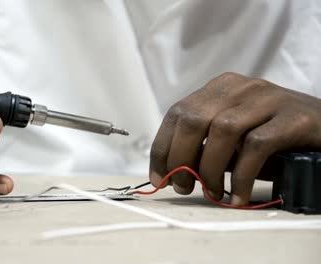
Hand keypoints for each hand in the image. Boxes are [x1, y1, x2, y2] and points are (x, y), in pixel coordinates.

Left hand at [149, 72, 320, 204]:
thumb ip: (204, 147)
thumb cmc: (272, 136)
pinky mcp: (293, 117)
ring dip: (209, 169)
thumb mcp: (233, 138)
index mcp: (220, 88)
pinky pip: (256, 147)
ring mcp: (267, 98)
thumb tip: (173, 171)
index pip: (177, 113)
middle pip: (193, 119)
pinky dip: (242, 176)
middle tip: (183, 186)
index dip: (162, 147)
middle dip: (180, 159)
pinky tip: (239, 195)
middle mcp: (240, 87)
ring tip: (212, 192)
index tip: (158, 176)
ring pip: (221, 131)